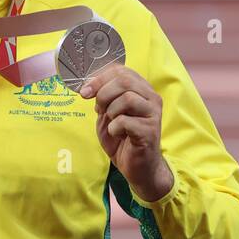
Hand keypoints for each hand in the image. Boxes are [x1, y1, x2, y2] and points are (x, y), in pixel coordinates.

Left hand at [80, 64, 174, 203]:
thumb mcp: (107, 115)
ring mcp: (153, 114)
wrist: (137, 167)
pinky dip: (114, 128)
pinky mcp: (150, 131)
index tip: (85, 91)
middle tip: (98, 108)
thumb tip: (88, 87)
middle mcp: (151, 98)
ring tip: (111, 122)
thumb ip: (101, 98)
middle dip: (103, 93)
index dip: (99, 78)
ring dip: (111, 111)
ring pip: (127, 98)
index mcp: (141, 89)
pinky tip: (118, 135)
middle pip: (125, 80)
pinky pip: (125, 121)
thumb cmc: (123, 139)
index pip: (120, 70)